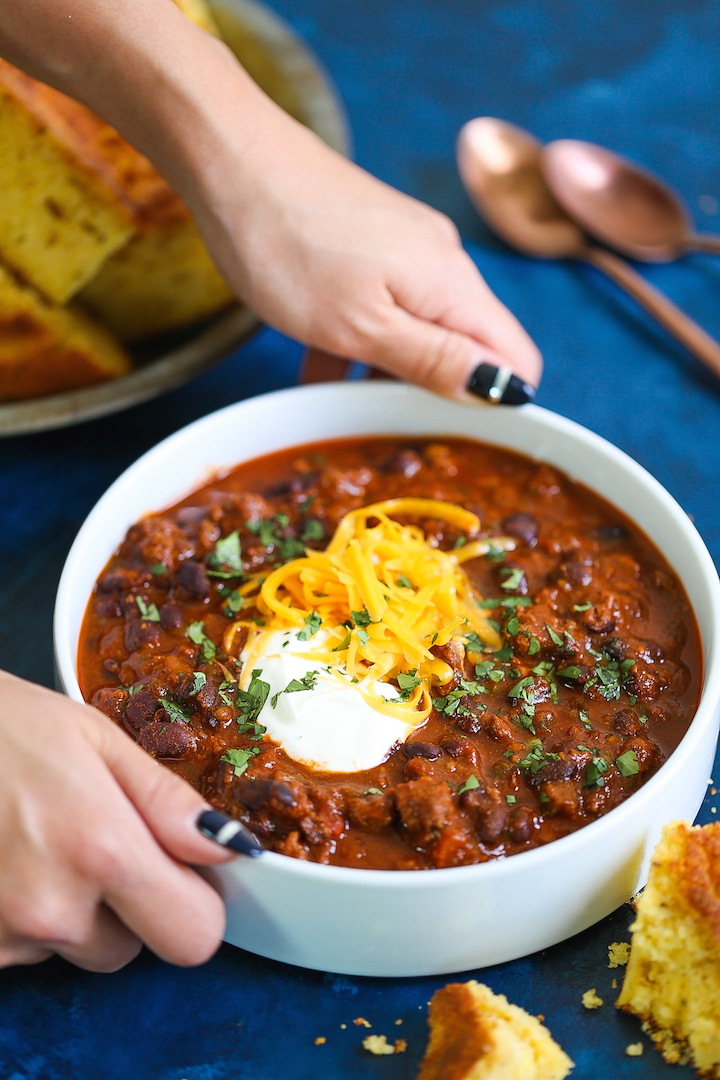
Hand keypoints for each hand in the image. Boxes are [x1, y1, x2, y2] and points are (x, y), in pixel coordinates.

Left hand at [0, 0, 540, 397]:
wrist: (230, 160)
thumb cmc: (288, 243)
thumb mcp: (361, 325)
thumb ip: (435, 360)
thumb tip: (507, 391)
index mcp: (452, 285)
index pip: (518, 358)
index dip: (498, 405)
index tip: (451, 436)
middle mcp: (441, 266)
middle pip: (469, 349)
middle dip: (436, 394)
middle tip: (385, 427)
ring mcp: (404, 254)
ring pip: (418, 333)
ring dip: (386, 372)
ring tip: (340, 402)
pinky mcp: (369, 248)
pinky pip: (380, 311)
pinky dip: (357, 345)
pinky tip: (317, 371)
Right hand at [0, 671, 232, 971]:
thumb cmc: (0, 726)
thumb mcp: (94, 739)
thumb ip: (165, 801)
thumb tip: (230, 846)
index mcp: (101, 849)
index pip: (194, 936)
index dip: (195, 902)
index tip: (180, 869)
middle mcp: (52, 910)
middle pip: (132, 949)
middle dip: (128, 907)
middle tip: (92, 841)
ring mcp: (3, 939)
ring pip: (72, 950)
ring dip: (69, 912)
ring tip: (37, 842)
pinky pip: (24, 949)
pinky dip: (22, 918)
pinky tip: (6, 862)